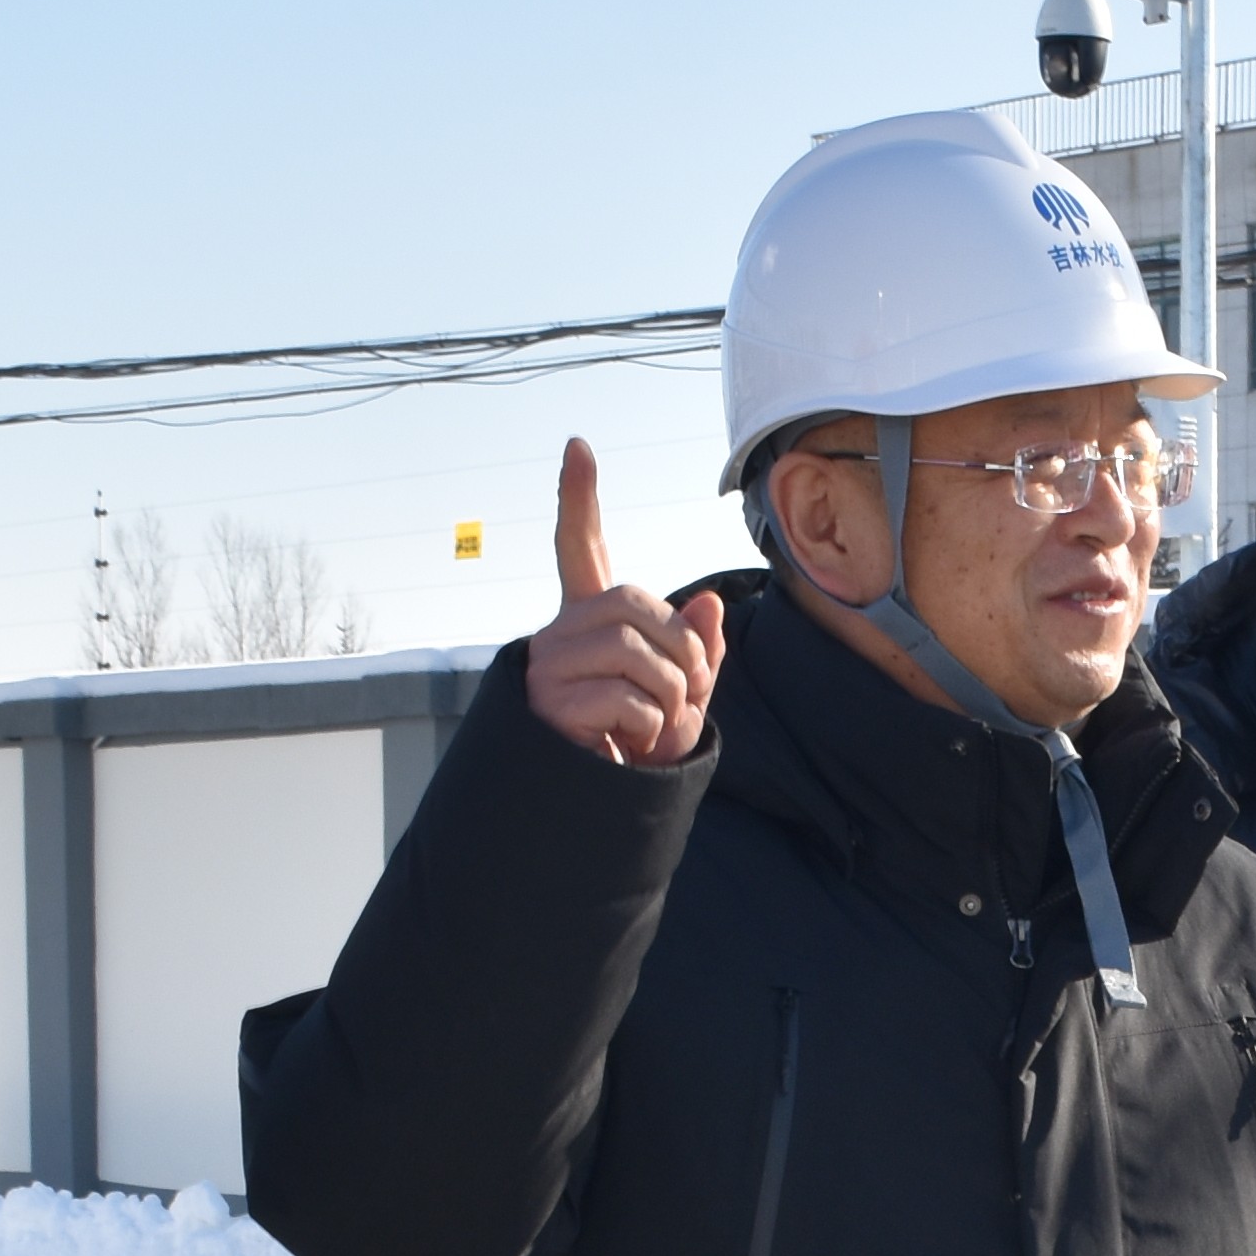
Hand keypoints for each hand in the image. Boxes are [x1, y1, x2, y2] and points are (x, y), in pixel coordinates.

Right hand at [524, 438, 725, 766]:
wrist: (599, 808)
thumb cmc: (639, 746)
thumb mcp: (683, 695)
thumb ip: (697, 650)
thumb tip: (707, 603)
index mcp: (589, 622)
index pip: (579, 547)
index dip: (577, 498)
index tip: (577, 447)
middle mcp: (559, 633)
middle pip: (635, 602)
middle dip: (682, 650)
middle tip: (687, 696)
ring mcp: (548, 666)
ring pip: (635, 650)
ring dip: (671, 696)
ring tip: (657, 729)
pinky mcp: (548, 705)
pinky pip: (626, 697)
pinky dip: (651, 727)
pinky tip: (631, 746)